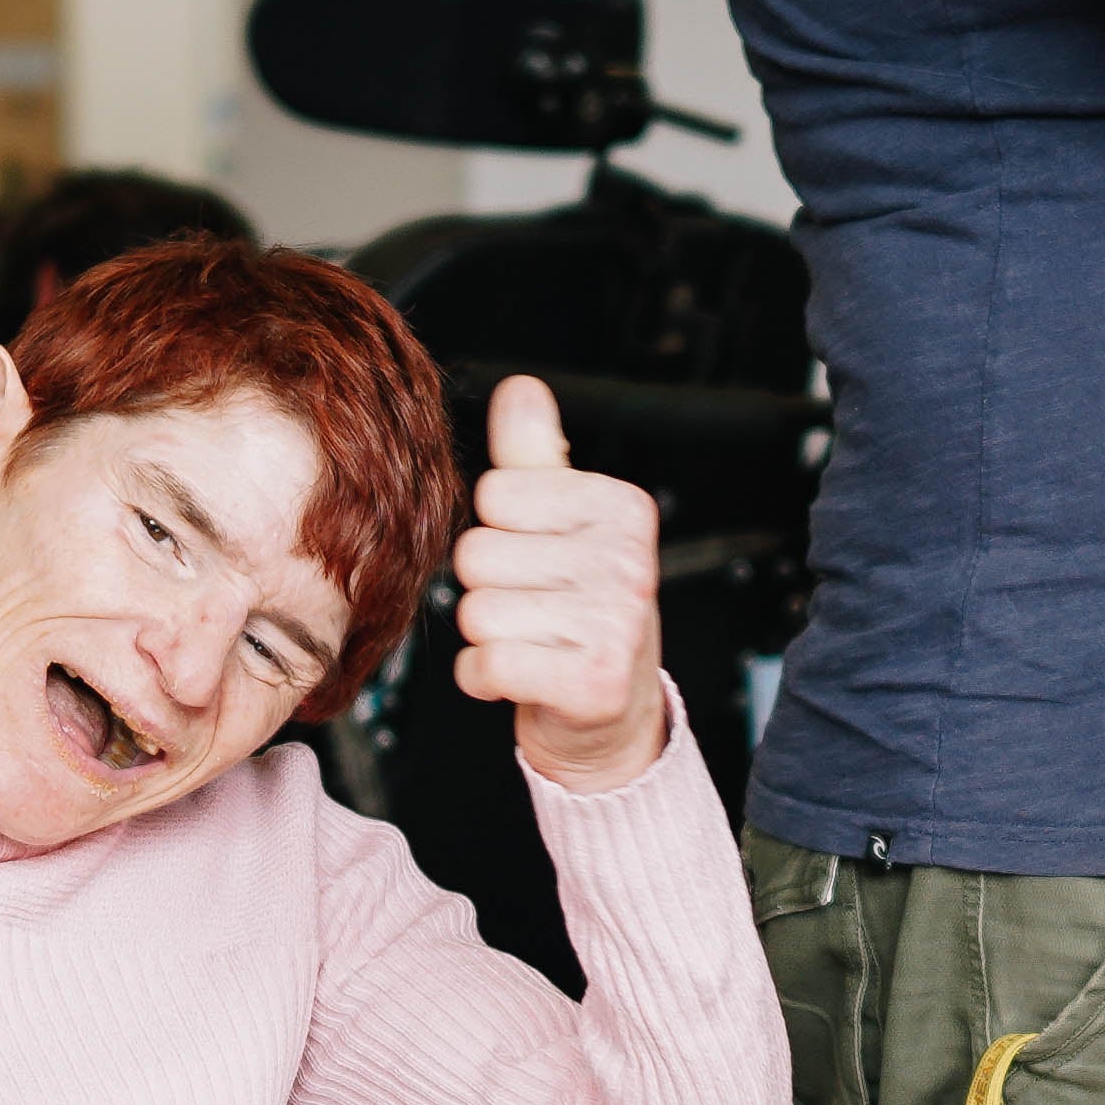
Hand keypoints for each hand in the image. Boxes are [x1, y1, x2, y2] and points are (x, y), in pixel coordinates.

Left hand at [450, 373, 665, 793]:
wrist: (609, 715)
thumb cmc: (578, 610)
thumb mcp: (562, 524)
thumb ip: (534, 457)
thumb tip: (519, 389)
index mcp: (622, 507)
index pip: (495, 493)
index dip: (499, 533)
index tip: (539, 562)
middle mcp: (628, 560)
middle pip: (477, 553)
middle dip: (487, 588)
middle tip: (534, 611)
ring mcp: (616, 623)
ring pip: (476, 611)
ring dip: (485, 636)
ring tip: (533, 642)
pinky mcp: (591, 682)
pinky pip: (486, 663)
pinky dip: (483, 677)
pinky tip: (520, 676)